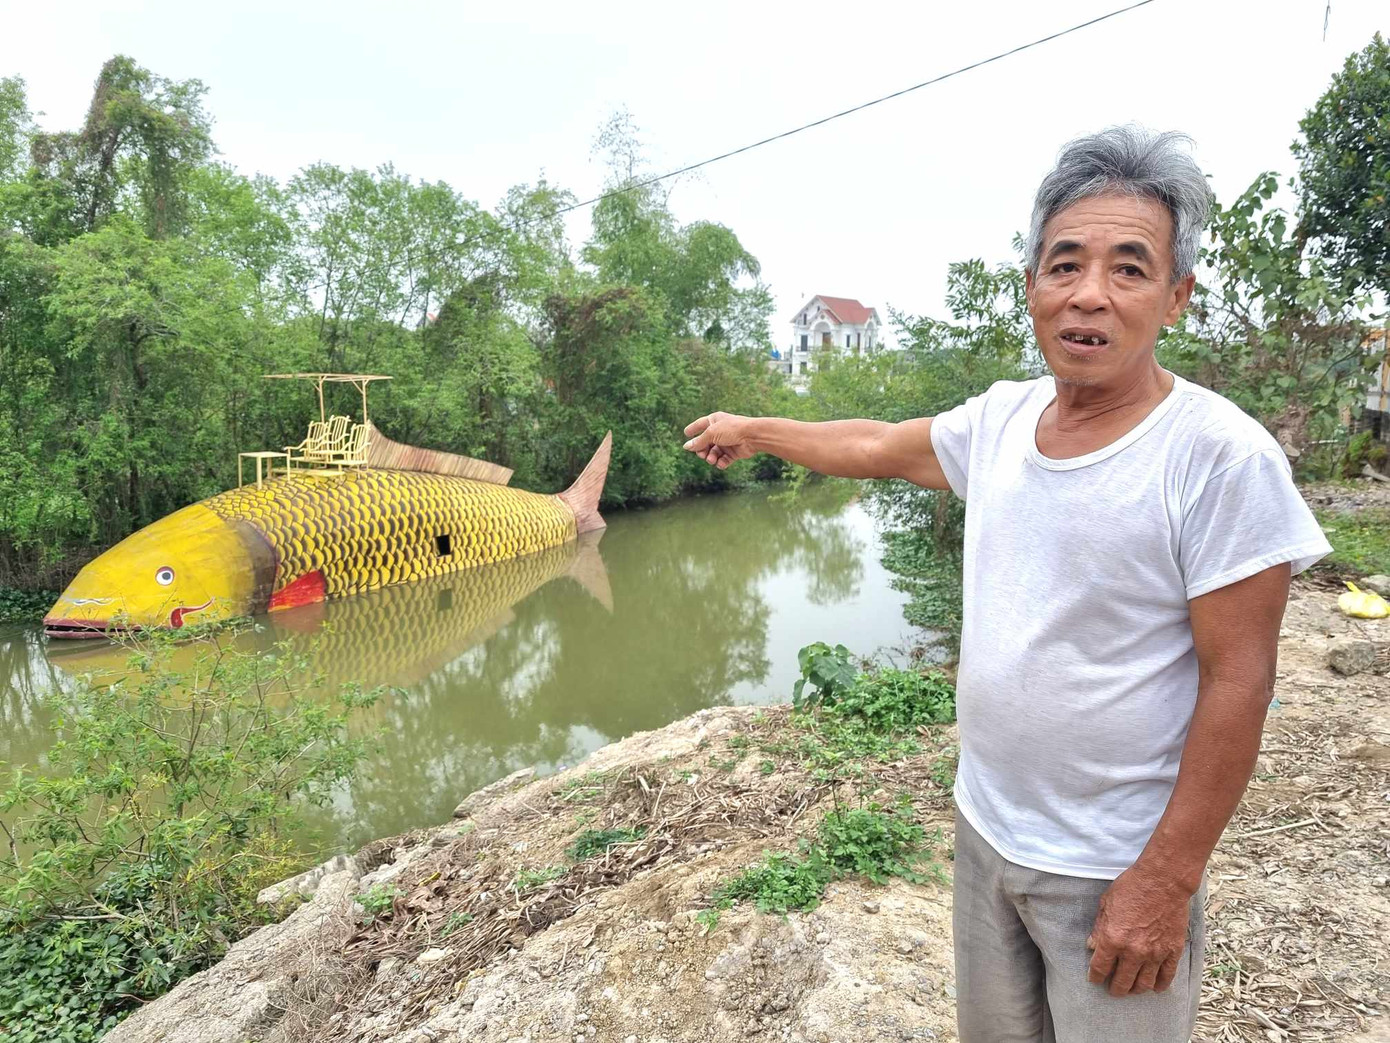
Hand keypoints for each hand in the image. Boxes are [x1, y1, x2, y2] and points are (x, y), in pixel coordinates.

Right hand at [682, 412, 756, 469]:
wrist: (753, 436)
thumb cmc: (732, 429)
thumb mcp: (711, 434)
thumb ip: (698, 442)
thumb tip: (686, 447)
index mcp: (714, 421)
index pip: (700, 424)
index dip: (693, 429)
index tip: (685, 433)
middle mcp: (720, 431)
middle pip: (705, 443)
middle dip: (702, 450)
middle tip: (702, 454)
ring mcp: (727, 442)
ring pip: (713, 453)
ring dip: (711, 458)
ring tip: (712, 460)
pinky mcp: (734, 452)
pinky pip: (723, 460)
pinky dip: (721, 463)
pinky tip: (720, 463)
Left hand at [1086, 864, 1191, 996]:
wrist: (1163, 881)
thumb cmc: (1131, 887)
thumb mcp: (1105, 904)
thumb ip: (1098, 928)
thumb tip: (1092, 946)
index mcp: (1112, 939)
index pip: (1100, 968)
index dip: (1095, 977)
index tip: (1094, 979)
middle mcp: (1132, 951)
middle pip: (1122, 982)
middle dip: (1115, 989)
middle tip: (1113, 989)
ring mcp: (1154, 954)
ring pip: (1144, 984)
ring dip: (1136, 990)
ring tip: (1132, 989)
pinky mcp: (1172, 952)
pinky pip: (1166, 977)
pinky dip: (1159, 985)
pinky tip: (1154, 987)